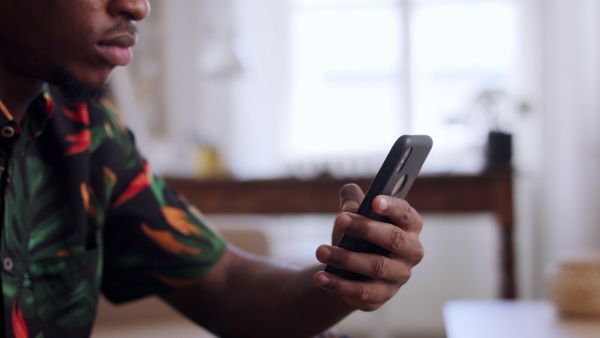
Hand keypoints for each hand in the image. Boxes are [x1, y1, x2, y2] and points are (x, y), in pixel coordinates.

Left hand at [314, 183, 423, 310]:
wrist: (349, 270)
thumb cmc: (357, 235)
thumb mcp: (354, 214)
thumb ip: (351, 199)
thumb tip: (350, 206)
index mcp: (409, 226)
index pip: (406, 214)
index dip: (392, 206)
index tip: (374, 201)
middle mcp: (411, 252)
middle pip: (394, 239)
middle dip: (366, 228)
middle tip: (339, 220)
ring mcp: (399, 276)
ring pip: (376, 266)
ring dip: (346, 258)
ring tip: (321, 251)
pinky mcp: (383, 296)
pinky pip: (363, 291)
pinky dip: (340, 285)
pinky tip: (321, 278)